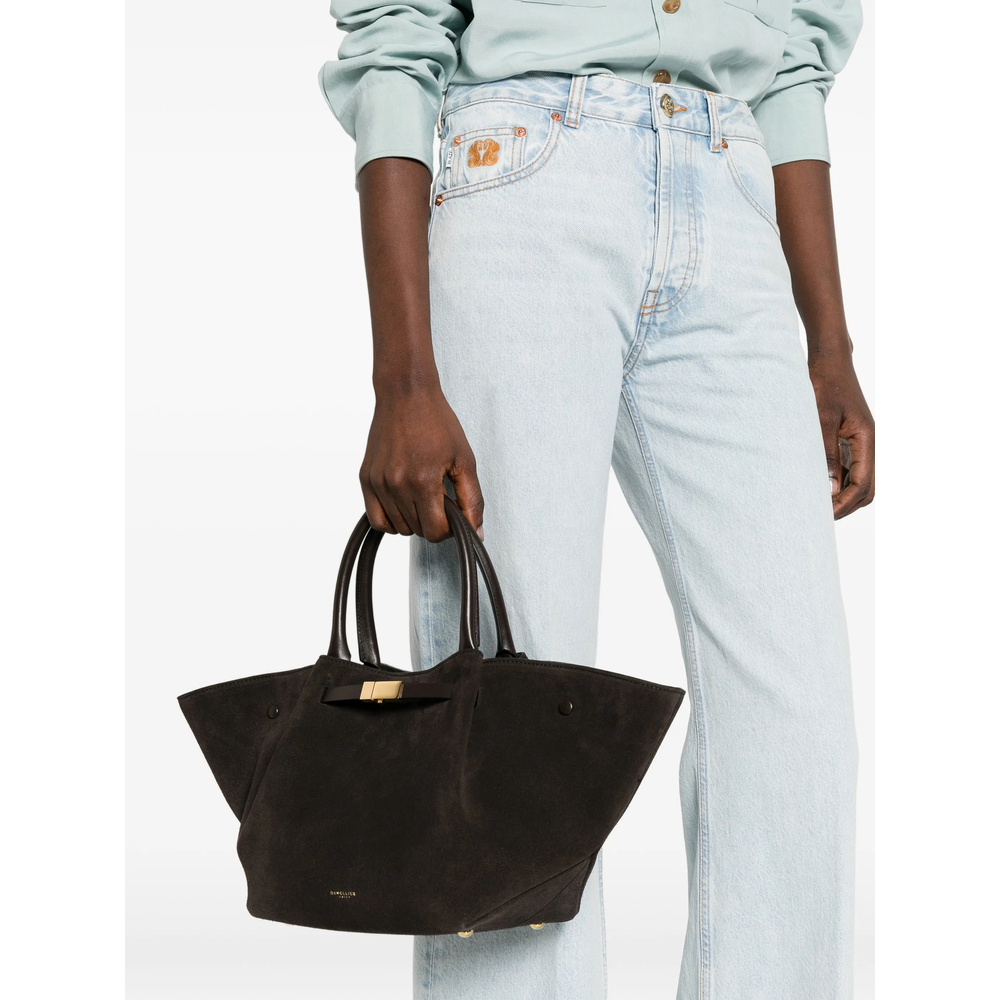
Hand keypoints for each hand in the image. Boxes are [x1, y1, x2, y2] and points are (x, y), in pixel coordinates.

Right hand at [360, 387, 483, 541]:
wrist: (406, 394)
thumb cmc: (437, 422)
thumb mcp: (464, 459)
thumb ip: (473, 500)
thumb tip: (476, 533)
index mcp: (422, 481)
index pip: (435, 532)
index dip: (449, 527)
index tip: (453, 510)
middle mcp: (396, 485)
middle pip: (418, 531)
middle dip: (433, 521)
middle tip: (440, 496)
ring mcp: (378, 483)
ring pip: (398, 528)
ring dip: (414, 520)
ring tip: (423, 494)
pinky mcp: (366, 479)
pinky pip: (376, 519)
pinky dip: (392, 520)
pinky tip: (405, 503)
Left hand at [809, 351, 874, 518]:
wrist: (828, 359)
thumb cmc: (823, 384)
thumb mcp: (820, 420)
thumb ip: (826, 454)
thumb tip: (832, 489)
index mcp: (865, 438)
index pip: (864, 483)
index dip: (846, 502)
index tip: (824, 515)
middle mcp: (866, 442)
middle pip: (866, 487)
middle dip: (847, 505)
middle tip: (820, 516)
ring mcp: (859, 440)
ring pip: (859, 479)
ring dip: (842, 495)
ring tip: (817, 505)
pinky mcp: (848, 437)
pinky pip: (848, 467)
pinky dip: (837, 481)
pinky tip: (817, 486)